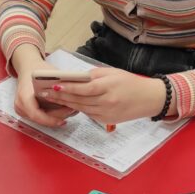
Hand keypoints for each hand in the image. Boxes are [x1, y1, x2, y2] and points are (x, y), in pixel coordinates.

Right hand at [10, 45, 78, 127]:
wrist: (27, 68)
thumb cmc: (39, 70)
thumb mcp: (51, 75)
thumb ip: (61, 86)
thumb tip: (76, 93)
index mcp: (24, 95)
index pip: (36, 114)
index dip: (50, 120)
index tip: (63, 120)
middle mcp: (20, 105)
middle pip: (41, 119)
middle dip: (57, 117)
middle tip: (71, 111)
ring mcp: (22, 110)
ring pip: (41, 120)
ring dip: (56, 117)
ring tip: (69, 110)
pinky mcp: (26, 112)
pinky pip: (40, 117)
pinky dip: (51, 115)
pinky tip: (62, 110)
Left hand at [38, 67, 167, 123]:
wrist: (149, 99)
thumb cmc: (131, 82)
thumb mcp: (113, 73)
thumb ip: (93, 75)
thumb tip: (75, 78)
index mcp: (108, 87)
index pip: (83, 89)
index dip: (67, 88)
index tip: (53, 86)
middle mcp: (106, 102)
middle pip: (78, 100)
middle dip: (60, 97)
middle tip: (45, 93)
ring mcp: (106, 113)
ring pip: (81, 109)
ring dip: (66, 104)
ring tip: (52, 99)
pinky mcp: (106, 120)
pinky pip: (88, 114)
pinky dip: (78, 109)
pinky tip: (68, 104)